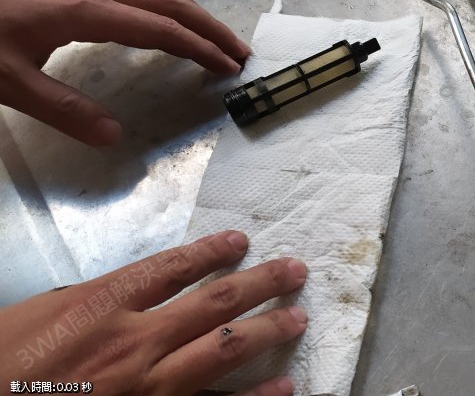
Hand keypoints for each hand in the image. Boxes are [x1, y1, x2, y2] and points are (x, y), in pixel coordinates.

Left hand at [0, 0, 251, 145]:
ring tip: (205, 26)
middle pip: (164, 0)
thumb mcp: (7, 83)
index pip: (158, 29)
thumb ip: (64, 110)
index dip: (198, 47)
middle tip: (237, 50)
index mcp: (83, 12)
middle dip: (206, 25)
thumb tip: (114, 136)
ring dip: (182, 3)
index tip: (228, 67)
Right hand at [0, 230, 306, 395]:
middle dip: (261, 283)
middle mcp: (136, 340)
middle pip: (215, 302)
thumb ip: (96, 299)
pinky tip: (284, 385)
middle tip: (295, 271)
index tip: (241, 241)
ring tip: (298, 316)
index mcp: (103, 304)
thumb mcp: (41, 314)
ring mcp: (150, 385)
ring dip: (268, 329)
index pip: (173, 268)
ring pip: (225, 350)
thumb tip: (137, 288)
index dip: (212, 251)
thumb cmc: (4, 363)